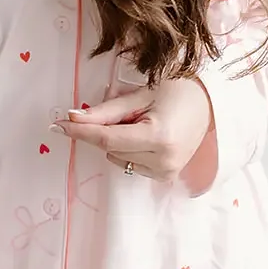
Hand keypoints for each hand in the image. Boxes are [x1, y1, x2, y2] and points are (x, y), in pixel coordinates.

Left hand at [55, 77, 213, 182]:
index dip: (80, 132)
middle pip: (110, 148)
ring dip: (119, 139)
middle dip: (106, 128)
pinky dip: (129, 148)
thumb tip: (73, 117)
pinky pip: (129, 163)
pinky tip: (147, 134)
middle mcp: (163, 160)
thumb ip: (106, 111)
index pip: (107, 138)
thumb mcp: (141, 95)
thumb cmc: (178, 91)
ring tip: (143, 121)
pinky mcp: (165, 177)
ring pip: (117, 157)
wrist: (209, 104)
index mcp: (158, 137)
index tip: (57, 125)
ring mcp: (166, 172)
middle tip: (128, 109)